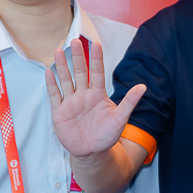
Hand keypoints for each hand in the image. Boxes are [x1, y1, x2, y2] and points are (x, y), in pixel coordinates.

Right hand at [45, 40, 145, 156]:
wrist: (92, 152)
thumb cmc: (107, 135)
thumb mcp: (120, 119)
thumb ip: (129, 102)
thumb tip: (143, 87)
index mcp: (98, 94)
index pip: (97, 72)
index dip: (96, 58)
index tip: (95, 43)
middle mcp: (84, 95)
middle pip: (80, 72)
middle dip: (78, 57)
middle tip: (75, 40)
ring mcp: (71, 102)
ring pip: (65, 80)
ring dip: (62, 66)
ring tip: (59, 51)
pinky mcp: (60, 112)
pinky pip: (55, 95)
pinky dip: (51, 84)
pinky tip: (48, 72)